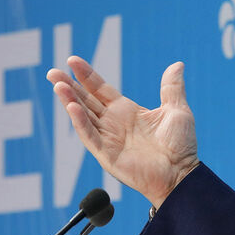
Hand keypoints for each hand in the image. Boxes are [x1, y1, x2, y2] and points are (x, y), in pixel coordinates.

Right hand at [47, 56, 198, 208]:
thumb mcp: (176, 110)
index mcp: (126, 111)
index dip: (86, 75)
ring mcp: (108, 139)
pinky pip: (90, 136)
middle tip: (52, 72)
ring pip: (82, 116)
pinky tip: (72, 107)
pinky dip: (80, 122)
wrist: (181, 174)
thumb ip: (172, 88)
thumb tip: (178, 65)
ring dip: (69, 101)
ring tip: (58, 85)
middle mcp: (113, 123)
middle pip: (85, 100)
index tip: (72, 60)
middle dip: (69, 86)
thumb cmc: (180, 146)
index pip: (100, 89)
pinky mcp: (107, 155)